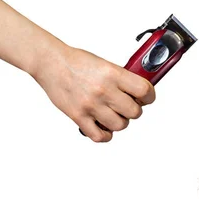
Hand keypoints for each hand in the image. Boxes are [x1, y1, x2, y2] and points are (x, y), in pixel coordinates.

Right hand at [32, 45, 155, 141]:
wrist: (50, 63)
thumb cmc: (76, 62)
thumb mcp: (106, 64)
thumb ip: (122, 79)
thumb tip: (140, 92)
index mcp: (112, 74)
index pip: (144, 91)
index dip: (149, 96)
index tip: (146, 98)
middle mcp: (103, 90)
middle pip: (135, 112)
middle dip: (134, 110)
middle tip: (126, 105)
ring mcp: (91, 105)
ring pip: (120, 125)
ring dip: (120, 121)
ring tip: (113, 114)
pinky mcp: (78, 116)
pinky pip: (99, 136)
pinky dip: (105, 134)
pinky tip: (103, 126)